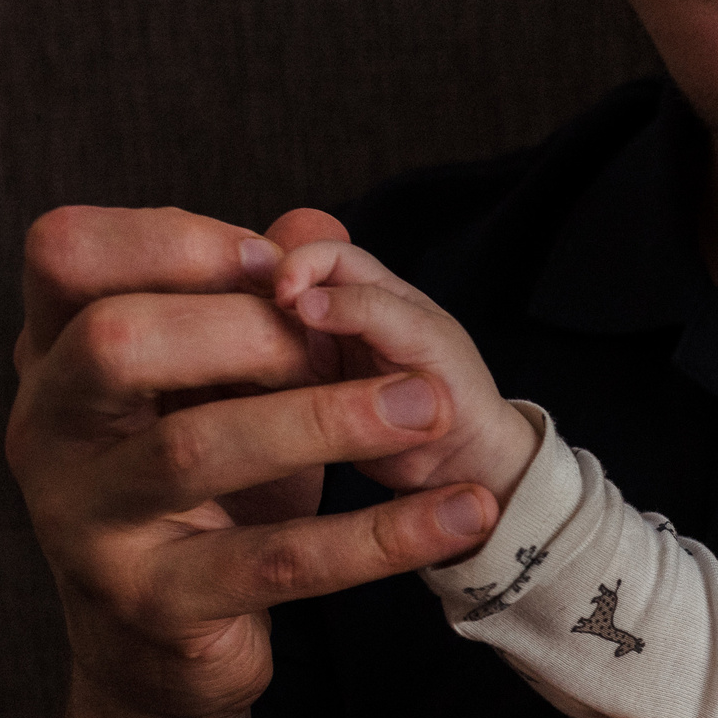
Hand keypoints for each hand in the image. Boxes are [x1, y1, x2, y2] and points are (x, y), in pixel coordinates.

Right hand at [7, 204, 498, 717]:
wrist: (155, 649)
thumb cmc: (197, 489)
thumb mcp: (220, 390)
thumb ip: (256, 305)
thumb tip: (317, 223)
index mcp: (51, 357)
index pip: (64, 253)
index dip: (172, 240)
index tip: (272, 262)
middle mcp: (48, 432)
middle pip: (117, 340)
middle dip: (247, 328)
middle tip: (341, 339)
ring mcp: (89, 522)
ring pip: (197, 449)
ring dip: (328, 419)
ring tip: (428, 409)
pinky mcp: (154, 602)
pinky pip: (277, 561)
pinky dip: (380, 537)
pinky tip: (458, 515)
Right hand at [271, 240, 539, 505]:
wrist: (461, 460)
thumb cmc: (459, 392)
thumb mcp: (424, 340)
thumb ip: (370, 311)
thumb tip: (304, 301)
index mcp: (376, 291)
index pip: (326, 256)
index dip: (300, 265)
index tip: (287, 297)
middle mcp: (342, 316)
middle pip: (287, 289)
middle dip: (265, 302)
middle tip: (256, 332)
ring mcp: (322, 355)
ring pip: (272, 332)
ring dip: (257, 342)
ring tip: (259, 366)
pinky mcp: (308, 394)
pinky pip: (272, 376)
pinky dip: (259, 378)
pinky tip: (257, 392)